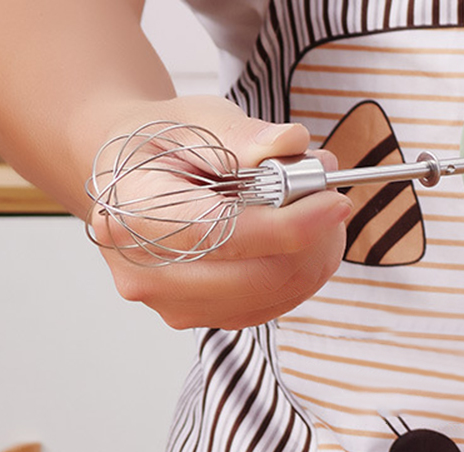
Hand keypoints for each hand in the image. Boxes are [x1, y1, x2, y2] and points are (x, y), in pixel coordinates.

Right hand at [88, 96, 352, 329]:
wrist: (129, 178)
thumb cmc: (160, 146)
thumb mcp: (196, 120)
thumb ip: (244, 137)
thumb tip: (293, 145)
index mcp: (131, 213)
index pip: (225, 235)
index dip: (290, 225)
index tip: (334, 201)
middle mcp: (146, 272)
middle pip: (256, 276)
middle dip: (310, 240)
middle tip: (331, 199)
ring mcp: (172, 305)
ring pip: (271, 296)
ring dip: (311, 258)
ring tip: (315, 212)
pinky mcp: (200, 318)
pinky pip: (268, 307)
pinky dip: (297, 275)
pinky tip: (301, 241)